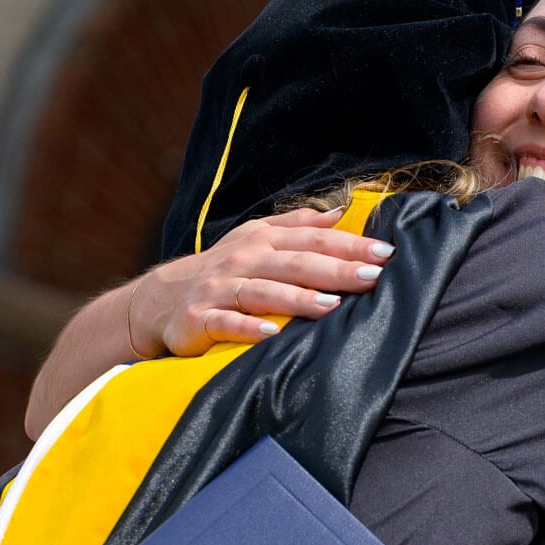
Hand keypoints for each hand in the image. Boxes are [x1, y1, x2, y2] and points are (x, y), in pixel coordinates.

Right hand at [132, 207, 395, 357]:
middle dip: (336, 269)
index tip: (386, 252)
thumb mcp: (256, 238)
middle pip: (296, 263)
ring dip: (298, 299)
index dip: (350, 243)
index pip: (313, 239)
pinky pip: (226, 323)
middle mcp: (244, 260)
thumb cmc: (222, 268)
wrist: (159, 299)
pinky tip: (272, 333)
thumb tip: (340, 212)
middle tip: (373, 277)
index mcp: (263, 240)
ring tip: (332, 307)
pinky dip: (248, 328)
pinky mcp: (199, 318)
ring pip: (264, 292)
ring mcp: (220, 289)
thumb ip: (297, 224)